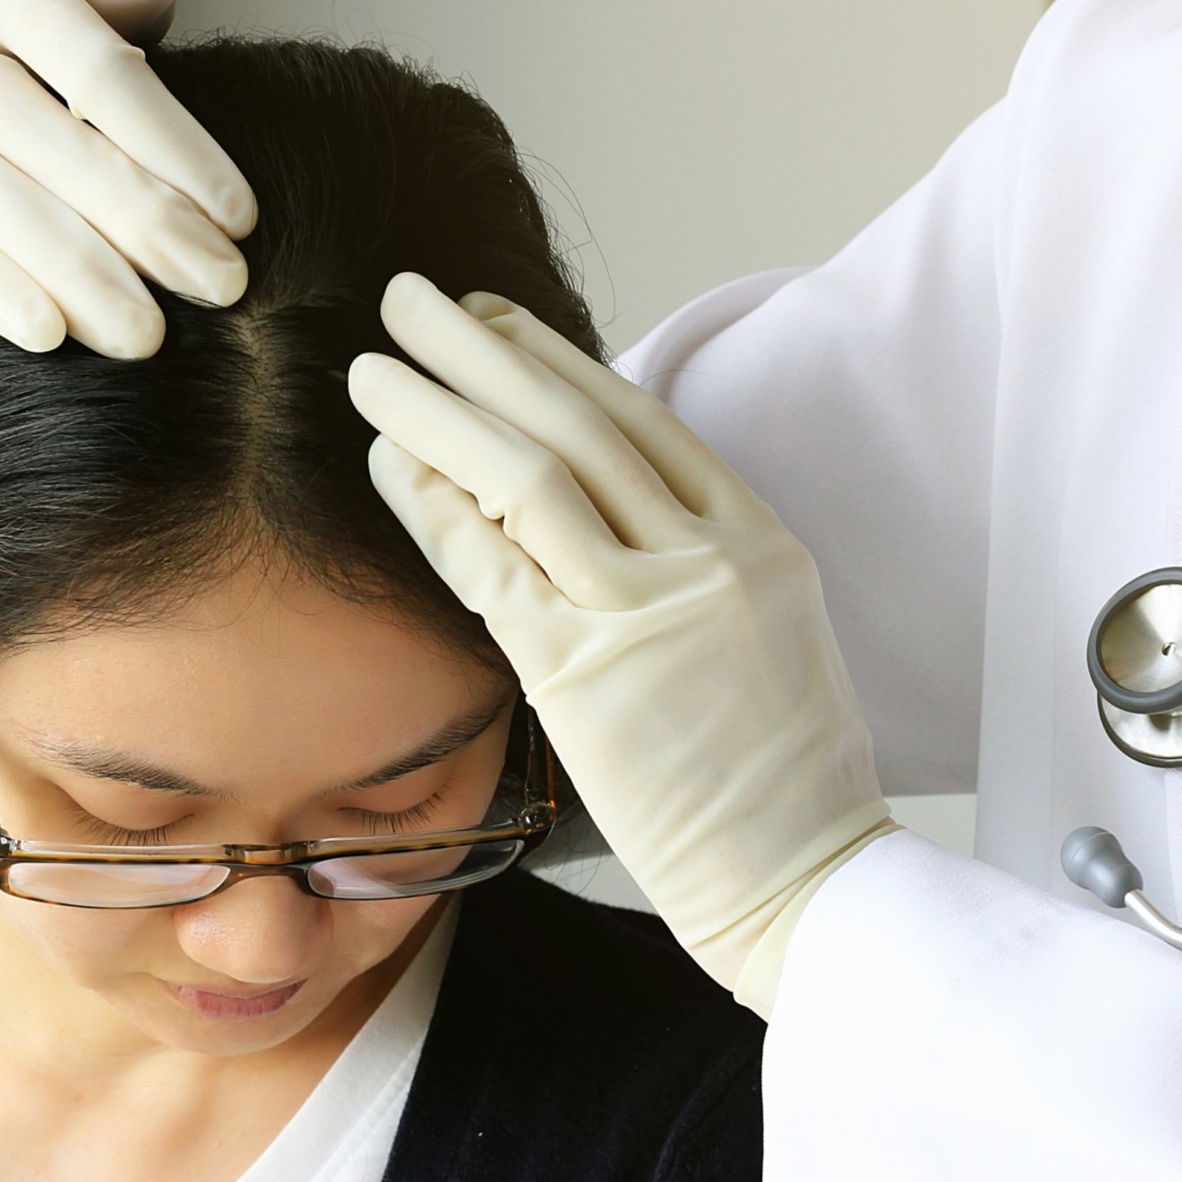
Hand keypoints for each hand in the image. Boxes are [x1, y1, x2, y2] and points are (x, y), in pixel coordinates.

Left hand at [349, 276, 895, 1009]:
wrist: (809, 881)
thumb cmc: (786, 783)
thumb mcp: (772, 637)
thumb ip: (700, 567)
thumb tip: (609, 518)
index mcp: (758, 541)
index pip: (641, 420)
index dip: (555, 358)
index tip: (494, 321)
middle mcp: (704, 558)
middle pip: (575, 421)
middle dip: (482, 350)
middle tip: (411, 300)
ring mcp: (644, 612)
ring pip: (524, 475)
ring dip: (437, 411)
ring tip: (372, 370)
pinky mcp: (583, 676)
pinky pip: (488, 568)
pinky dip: (431, 510)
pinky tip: (386, 470)